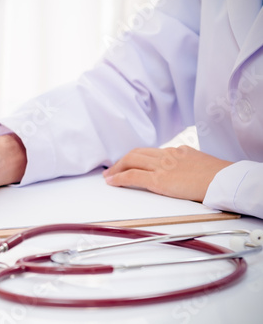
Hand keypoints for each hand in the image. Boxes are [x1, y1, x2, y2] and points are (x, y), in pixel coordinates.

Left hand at [102, 145, 232, 201]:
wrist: (223, 180)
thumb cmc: (217, 176)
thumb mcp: (200, 163)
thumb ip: (186, 164)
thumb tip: (181, 172)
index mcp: (177, 151)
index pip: (151, 152)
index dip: (136, 157)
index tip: (129, 162)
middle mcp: (167, 155)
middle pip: (137, 153)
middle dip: (122, 161)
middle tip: (112, 169)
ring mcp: (161, 166)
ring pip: (131, 161)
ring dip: (117, 169)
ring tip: (109, 176)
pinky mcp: (158, 180)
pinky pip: (132, 176)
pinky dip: (119, 178)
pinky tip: (112, 182)